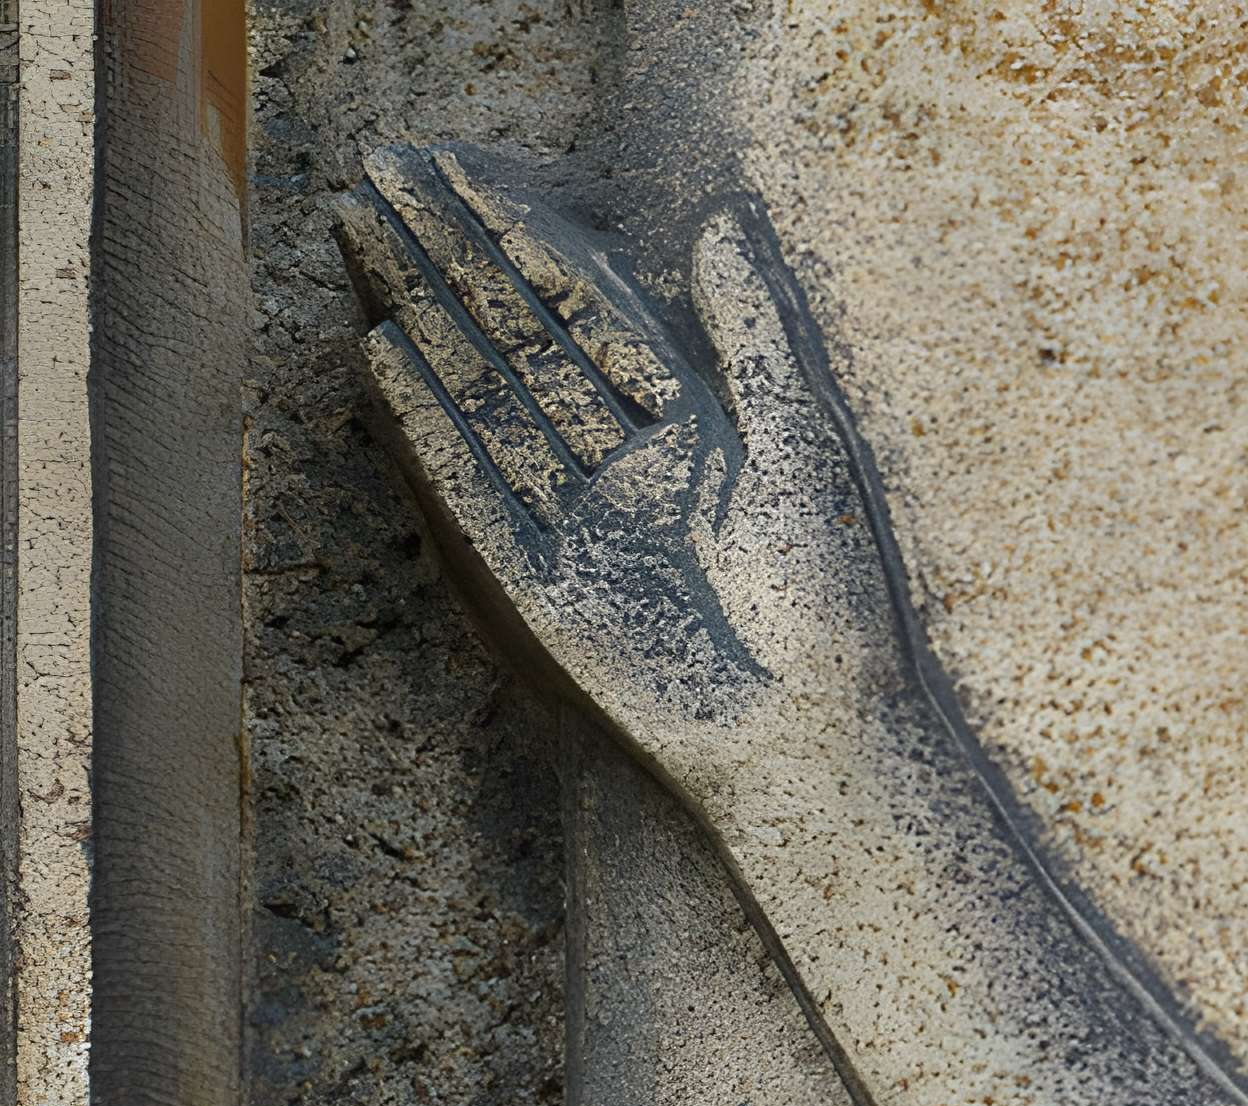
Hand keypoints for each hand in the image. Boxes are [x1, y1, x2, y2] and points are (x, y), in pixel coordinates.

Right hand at [335, 147, 915, 799]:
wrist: (810, 733)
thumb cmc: (826, 599)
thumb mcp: (801, 445)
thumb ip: (754, 333)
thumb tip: (721, 219)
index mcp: (695, 432)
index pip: (593, 309)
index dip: (524, 235)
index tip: (456, 170)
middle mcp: (628, 471)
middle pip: (523, 337)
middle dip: (452, 255)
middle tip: (377, 172)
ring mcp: (578, 526)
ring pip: (488, 396)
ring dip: (425, 316)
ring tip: (361, 235)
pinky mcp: (541, 590)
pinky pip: (474, 492)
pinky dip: (429, 426)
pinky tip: (381, 355)